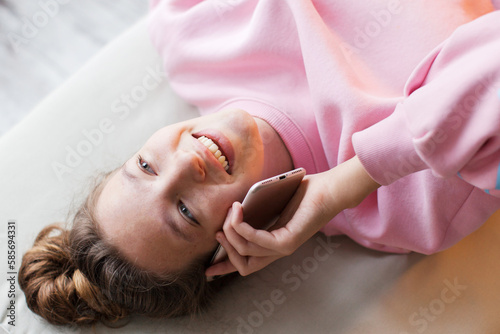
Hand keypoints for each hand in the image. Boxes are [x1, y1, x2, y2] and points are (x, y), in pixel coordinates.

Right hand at [205, 156, 379, 277]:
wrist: (329, 189)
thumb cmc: (301, 193)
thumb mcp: (270, 205)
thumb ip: (253, 214)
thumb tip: (230, 213)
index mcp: (273, 245)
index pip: (247, 264)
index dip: (226, 268)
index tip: (208, 269)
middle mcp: (278, 251)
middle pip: (243, 266)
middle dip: (225, 249)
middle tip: (218, 229)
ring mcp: (283, 248)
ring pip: (244, 250)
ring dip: (230, 230)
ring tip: (230, 210)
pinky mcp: (287, 241)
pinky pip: (255, 239)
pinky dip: (241, 226)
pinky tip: (237, 211)